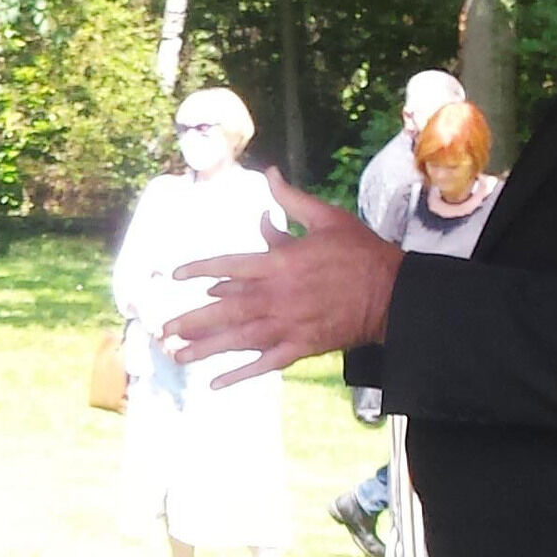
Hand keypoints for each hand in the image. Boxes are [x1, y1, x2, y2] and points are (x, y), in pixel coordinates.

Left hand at [160, 169, 400, 386]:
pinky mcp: (302, 346)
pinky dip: (240, 373)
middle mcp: (277, 295)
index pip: (229, 265)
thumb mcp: (327, 218)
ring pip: (238, 339)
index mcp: (280, 263)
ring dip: (206, 349)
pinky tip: (216, 383)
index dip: (200, 269)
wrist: (393, 293)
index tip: (175, 275)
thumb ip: (292, 201)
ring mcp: (288, 324)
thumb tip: (269, 174)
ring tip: (177, 356)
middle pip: (225, 309)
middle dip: (191, 321)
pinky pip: (265, 363)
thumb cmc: (360, 251)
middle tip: (163, 331)